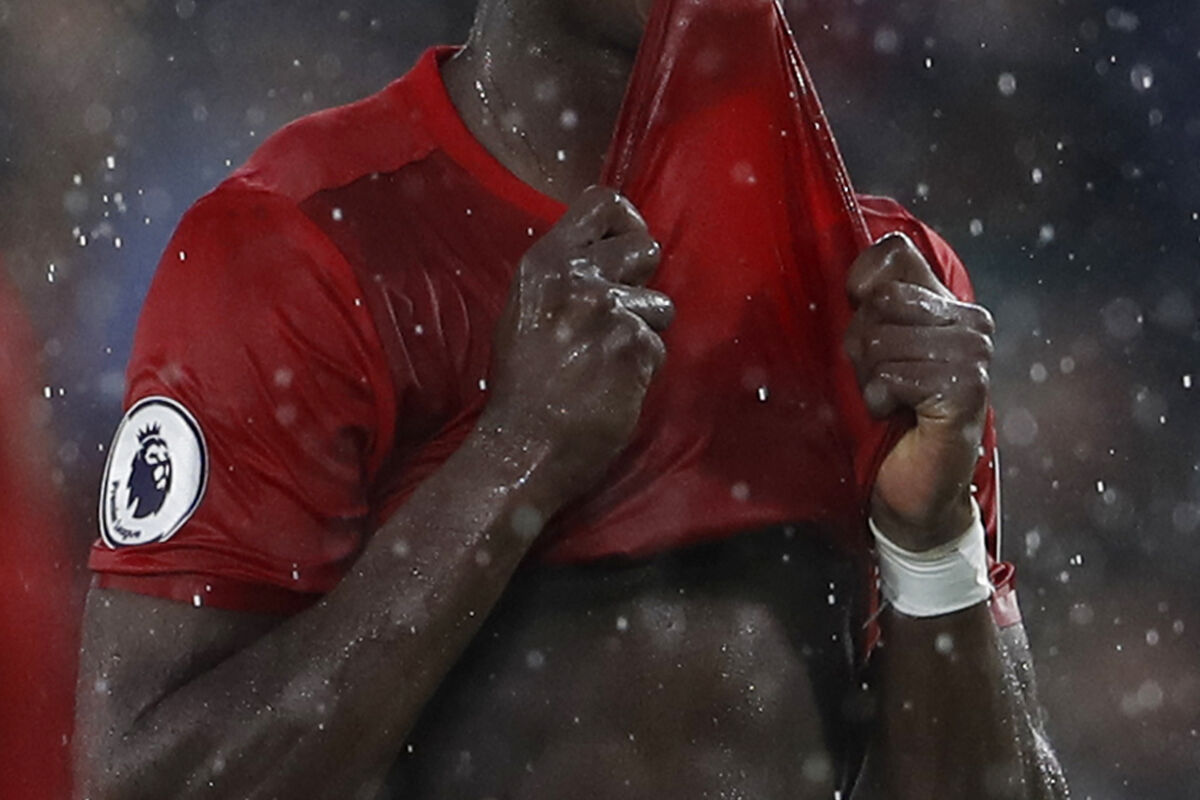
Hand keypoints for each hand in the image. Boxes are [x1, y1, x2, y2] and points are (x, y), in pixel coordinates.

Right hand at [480, 186, 673, 502]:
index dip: (627, 222)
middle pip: (645, 246)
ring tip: (605, 365)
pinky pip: (659, 347)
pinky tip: (612, 388)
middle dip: (642, 280)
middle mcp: (577, 279)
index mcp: (544, 265)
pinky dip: (643, 370)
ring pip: (659, 305)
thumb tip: (605, 254)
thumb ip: (562, 278)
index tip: (627, 248)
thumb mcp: (525, 314)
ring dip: (642, 334)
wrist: (522, 448)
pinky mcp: (635, 348)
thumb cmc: (522, 389)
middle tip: (620, 315)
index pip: (603, 202)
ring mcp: (609, 312)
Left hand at [844, 233, 993, 551]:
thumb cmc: (885, 411)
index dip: (859, 289)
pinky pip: (894, 375)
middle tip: (882, 379)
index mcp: (947, 300)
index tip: (867, 332)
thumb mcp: (868, 347)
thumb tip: (858, 274)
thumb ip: (867, 302)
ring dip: (870, 379)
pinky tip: (901, 415)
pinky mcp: (968, 387)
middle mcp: (971, 320)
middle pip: (877, 301)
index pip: (891, 254)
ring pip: (880, 339)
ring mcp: (975, 353)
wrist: (909, 482)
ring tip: (892, 400)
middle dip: (861, 348)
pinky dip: (882, 400)